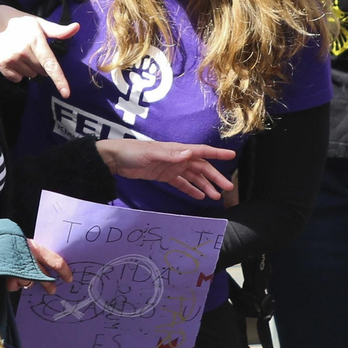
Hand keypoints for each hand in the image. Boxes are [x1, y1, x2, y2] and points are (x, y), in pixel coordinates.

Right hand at [0, 5, 78, 96]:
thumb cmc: (21, 23)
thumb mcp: (39, 23)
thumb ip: (58, 30)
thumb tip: (76, 27)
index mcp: (35, 40)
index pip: (50, 64)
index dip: (59, 79)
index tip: (66, 93)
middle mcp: (22, 51)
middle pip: (42, 71)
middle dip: (41, 64)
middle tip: (32, 50)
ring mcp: (10, 58)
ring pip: (30, 75)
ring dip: (29, 68)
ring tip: (21, 53)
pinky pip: (17, 79)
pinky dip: (18, 73)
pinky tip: (13, 59)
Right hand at [8, 239, 72, 294]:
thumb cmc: (9, 243)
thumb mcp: (26, 245)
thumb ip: (36, 255)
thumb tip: (49, 270)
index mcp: (35, 247)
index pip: (55, 261)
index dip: (64, 271)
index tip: (70, 279)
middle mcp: (27, 258)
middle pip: (43, 276)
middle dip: (48, 284)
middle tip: (53, 290)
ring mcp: (16, 269)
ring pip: (27, 282)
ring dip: (25, 281)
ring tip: (18, 275)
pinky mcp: (6, 277)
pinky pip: (14, 286)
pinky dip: (13, 283)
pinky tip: (8, 276)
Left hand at [96, 140, 235, 198]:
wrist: (115, 159)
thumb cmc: (133, 152)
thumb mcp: (151, 153)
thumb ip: (170, 155)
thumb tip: (190, 154)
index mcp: (178, 150)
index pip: (202, 151)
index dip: (217, 154)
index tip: (232, 156)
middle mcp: (179, 158)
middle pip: (202, 167)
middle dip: (215, 177)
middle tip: (227, 188)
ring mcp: (172, 167)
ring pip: (194, 177)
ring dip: (205, 186)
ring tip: (216, 197)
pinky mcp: (165, 176)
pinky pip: (182, 183)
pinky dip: (191, 189)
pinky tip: (199, 197)